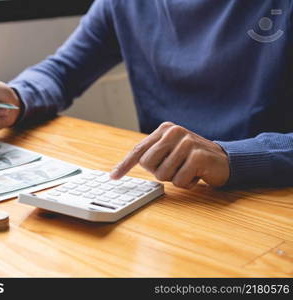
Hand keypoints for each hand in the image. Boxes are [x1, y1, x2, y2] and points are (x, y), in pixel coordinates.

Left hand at [110, 122, 229, 188]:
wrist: (224, 160)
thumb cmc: (191, 158)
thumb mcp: (170, 150)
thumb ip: (151, 154)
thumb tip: (121, 169)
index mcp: (164, 129)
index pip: (139, 150)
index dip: (125, 165)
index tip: (114, 177)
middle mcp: (174, 132)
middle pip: (147, 164)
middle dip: (159, 172)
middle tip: (175, 167)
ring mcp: (187, 142)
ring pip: (162, 174)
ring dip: (174, 178)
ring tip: (187, 169)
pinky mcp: (198, 156)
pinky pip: (179, 181)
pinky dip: (187, 183)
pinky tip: (196, 175)